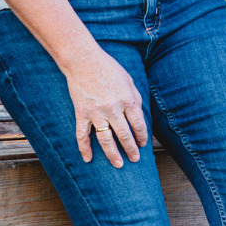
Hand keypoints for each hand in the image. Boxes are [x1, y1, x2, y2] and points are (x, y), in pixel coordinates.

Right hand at [65, 48, 148, 167]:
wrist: (83, 60)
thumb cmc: (108, 67)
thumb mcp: (128, 79)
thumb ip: (135, 96)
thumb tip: (139, 113)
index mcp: (127, 100)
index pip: (139, 125)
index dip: (142, 136)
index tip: (143, 143)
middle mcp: (113, 109)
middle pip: (125, 136)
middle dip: (131, 149)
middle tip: (135, 158)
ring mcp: (96, 113)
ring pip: (106, 140)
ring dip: (113, 155)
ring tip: (118, 164)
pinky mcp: (82, 113)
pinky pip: (82, 135)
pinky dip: (84, 149)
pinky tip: (88, 159)